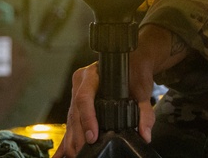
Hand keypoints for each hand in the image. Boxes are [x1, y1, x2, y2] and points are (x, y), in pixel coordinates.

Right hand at [52, 26, 178, 156]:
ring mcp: (77, 94)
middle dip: (78, 136)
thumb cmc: (134, 69)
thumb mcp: (141, 88)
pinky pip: (71, 124)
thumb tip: (145, 133)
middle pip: (75, 113)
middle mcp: (81, 83)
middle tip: (82, 153)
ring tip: (75, 156)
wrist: (133, 60)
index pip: (84, 97)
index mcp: (92, 75)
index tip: (92, 136)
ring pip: (71, 120)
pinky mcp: (78, 105)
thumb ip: (145, 111)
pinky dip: (67, 140)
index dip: (87, 118)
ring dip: (72, 140)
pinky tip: (62, 154)